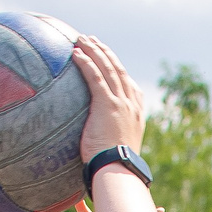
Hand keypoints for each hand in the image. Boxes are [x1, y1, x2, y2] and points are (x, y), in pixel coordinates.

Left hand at [74, 35, 145, 158]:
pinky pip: (96, 77)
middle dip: (104, 52)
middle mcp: (131, 104)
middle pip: (117, 69)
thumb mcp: (115, 150)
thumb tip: (94, 143)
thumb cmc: (114, 167)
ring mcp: (121, 103)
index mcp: (136, 113)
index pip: (128, 84)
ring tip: (82, 40)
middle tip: (92, 41)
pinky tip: (76, 54)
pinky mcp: (108, 104)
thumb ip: (109, 139)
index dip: (116, 68)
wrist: (118, 171)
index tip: (106, 59)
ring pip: (108, 68)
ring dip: (94, 51)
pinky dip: (86, 63)